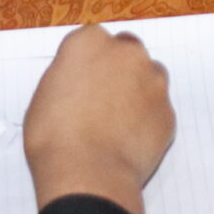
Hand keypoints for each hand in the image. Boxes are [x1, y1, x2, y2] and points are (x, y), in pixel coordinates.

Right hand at [25, 24, 175, 213]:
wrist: (87, 174)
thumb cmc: (54, 137)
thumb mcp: (45, 95)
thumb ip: (69, 76)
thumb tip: (80, 82)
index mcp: (90, 41)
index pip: (93, 40)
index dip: (87, 62)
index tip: (82, 81)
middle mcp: (127, 52)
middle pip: (127, 51)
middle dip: (118, 70)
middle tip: (102, 100)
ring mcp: (153, 80)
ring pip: (149, 77)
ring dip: (138, 91)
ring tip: (117, 123)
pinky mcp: (168, 111)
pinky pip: (158, 110)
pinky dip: (148, 121)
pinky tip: (129, 141)